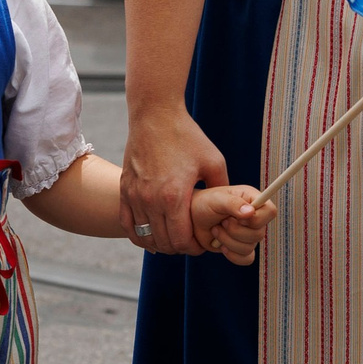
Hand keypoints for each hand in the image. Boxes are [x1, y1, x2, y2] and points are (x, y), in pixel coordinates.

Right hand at [120, 104, 230, 255]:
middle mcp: (150, 199)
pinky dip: (138, 235)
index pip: (181, 240)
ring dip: (159, 243)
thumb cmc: (186, 136)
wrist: (154, 115)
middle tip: (190, 244)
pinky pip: (127, 223)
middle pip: (163, 242)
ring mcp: (134, 195)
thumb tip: (237, 208)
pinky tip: (150, 237)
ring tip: (173, 240)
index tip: (202, 245)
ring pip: (144, 236)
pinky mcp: (125, 189)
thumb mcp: (213, 161)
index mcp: (174, 196)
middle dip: (179, 248)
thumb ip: (224, 189)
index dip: (193, 248)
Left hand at [188, 184, 277, 266]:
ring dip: (228, 241)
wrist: (191, 219)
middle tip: (222, 222)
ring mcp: (248, 234)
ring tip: (216, 230)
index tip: (239, 217)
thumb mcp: (216, 200)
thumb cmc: (204, 204)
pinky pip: (247, 259)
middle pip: (260, 233)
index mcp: (253, 200)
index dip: (257, 219)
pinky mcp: (241, 248)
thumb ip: (233, 204)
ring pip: (250, 247)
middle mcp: (254, 217)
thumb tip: (250, 213)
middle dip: (235, 231)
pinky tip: (220, 245)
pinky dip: (232, 255)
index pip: (270, 211)